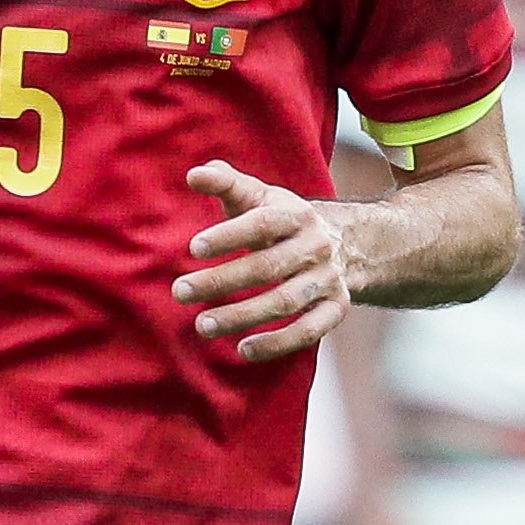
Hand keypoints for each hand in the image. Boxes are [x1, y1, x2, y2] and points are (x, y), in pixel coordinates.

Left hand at [174, 160, 360, 367]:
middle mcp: (316, 246)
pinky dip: (277, 343)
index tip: (194, 248)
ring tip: (203, 325)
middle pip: (268, 267)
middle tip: (180, 291)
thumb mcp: (258, 195)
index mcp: (295, 214)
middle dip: (221, 281)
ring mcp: (328, 279)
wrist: (343, 244)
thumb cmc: (281, 220)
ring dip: (241, 316)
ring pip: (285, 302)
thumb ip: (225, 182)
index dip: (229, 236)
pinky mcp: (336, 308)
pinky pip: (309, 331)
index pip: (262, 224)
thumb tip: (193, 174)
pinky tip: (243, 350)